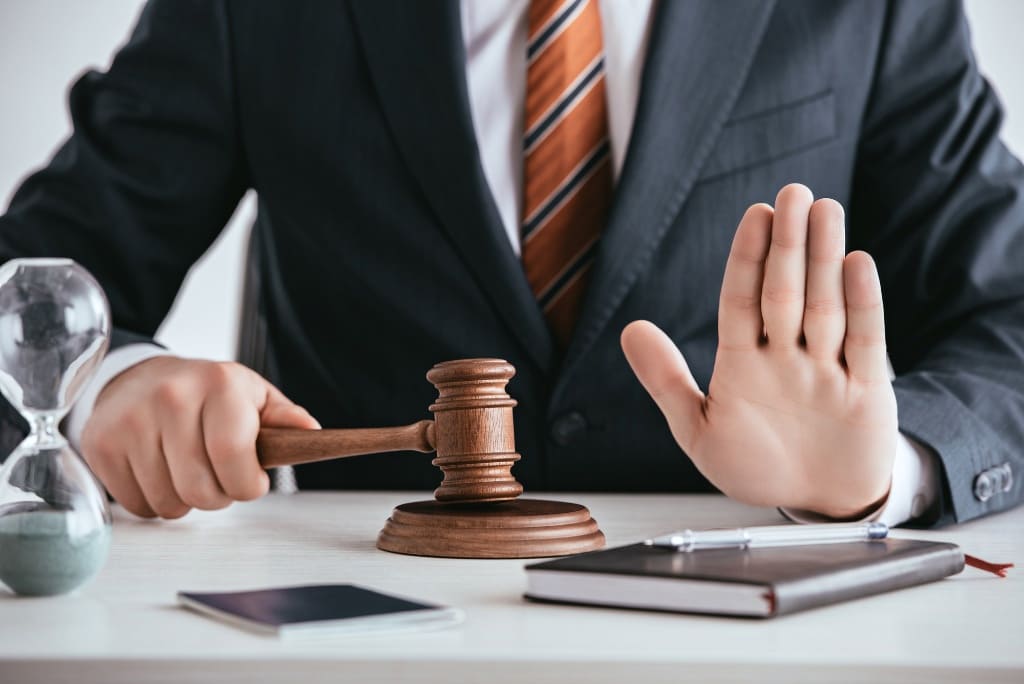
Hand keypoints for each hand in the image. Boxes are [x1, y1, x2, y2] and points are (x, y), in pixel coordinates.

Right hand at [80, 356, 319, 518]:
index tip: (252, 483)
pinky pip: (138, 506)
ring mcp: (131, 420)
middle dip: (218, 495)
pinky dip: (154, 501)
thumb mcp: (252, 395)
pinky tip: (160, 471)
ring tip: (188, 469)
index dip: (248, 484)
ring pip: (169, 503)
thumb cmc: (206, 393)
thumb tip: (310, 430)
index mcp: (219, 384)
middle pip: (201, 489)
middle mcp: (171, 397)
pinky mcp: (101, 444)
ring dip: (185, 499)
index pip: (234, 455)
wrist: (141, 377)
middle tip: (219, 476)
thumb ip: (283, 417)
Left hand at [621, 184, 898, 518]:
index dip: (748, 258)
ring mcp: (826, 370)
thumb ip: (667, 381)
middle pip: (786, 291)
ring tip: (825, 210)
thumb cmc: (756, 466)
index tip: (755, 215)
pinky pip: (865, 342)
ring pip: (825, 305)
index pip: (743, 299)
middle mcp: (785, 357)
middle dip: (788, 244)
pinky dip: (862, 306)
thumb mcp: (699, 430)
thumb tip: (631, 329)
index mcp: (742, 363)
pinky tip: (857, 264)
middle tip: (792, 192)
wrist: (814, 505)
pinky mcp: (867, 390)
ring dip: (825, 259)